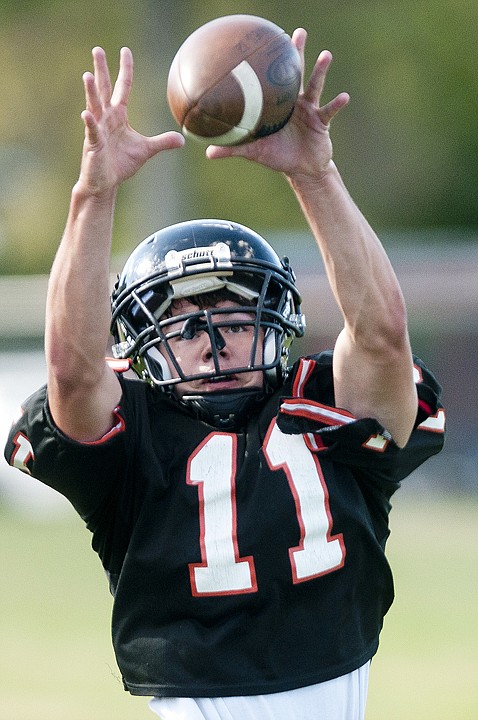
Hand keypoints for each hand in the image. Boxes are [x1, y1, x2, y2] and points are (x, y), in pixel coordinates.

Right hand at [77, 47, 183, 196]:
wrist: (106, 182)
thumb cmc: (121, 164)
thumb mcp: (146, 150)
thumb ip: (162, 142)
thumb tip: (182, 139)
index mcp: (118, 115)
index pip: (123, 87)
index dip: (125, 70)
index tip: (125, 50)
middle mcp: (106, 118)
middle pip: (104, 89)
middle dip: (101, 70)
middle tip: (98, 49)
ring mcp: (98, 129)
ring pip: (94, 107)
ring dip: (91, 92)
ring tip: (87, 76)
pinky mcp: (93, 144)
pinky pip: (92, 131)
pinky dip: (90, 123)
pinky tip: (87, 114)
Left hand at [206, 29, 348, 179]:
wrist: (301, 170)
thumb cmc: (277, 157)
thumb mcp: (254, 151)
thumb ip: (233, 149)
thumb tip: (207, 152)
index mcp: (278, 105)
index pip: (274, 79)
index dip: (272, 62)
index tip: (268, 41)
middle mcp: (295, 103)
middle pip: (295, 74)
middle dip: (297, 53)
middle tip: (298, 33)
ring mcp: (310, 110)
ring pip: (315, 86)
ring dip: (320, 71)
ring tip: (325, 55)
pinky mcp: (322, 122)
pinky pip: (330, 110)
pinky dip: (337, 104)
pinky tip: (344, 96)